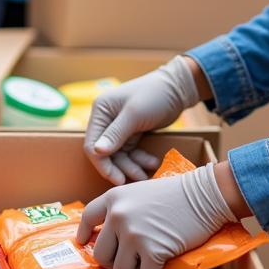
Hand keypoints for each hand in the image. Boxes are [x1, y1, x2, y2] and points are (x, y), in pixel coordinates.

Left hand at [76, 163, 235, 268]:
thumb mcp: (139, 192)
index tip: (84, 242)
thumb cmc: (175, 193)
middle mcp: (118, 215)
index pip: (87, 217)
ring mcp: (133, 233)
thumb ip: (124, 209)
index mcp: (113, 198)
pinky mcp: (152, 250)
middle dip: (114, 263)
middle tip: (129, 264)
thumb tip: (114, 235)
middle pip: (101, 254)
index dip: (84, 233)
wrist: (202, 195)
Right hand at [84, 56, 199, 183]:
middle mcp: (106, 120)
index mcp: (101, 111)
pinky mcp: (131, 133)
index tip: (118, 179)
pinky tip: (153, 163)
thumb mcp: (134, 115)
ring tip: (147, 174)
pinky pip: (131, 153)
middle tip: (136, 180)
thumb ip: (115, 134)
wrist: (177, 89)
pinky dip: (140, 159)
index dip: (102, 164)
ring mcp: (118, 128)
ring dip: (132, 166)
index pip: (92, 144)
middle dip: (120, 167)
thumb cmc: (153, 96)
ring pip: (119, 156)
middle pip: (105, 153)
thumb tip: (96, 152)